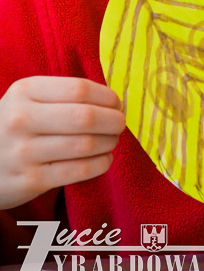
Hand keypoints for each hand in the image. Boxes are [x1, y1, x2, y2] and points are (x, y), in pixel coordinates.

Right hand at [0, 76, 124, 209]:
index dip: (106, 96)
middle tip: (120, 123)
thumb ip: (63, 95)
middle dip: (112, 120)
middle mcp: (21, 119)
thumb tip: (113, 101)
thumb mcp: (28, 99)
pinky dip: (100, 164)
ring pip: (85, 145)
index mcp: (25, 91)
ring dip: (108, 142)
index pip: (79, 89)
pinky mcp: (30, 181)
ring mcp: (24, 152)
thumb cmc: (15, 125)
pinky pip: (78, 171)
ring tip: (112, 141)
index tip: (116, 103)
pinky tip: (104, 159)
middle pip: (84, 117)